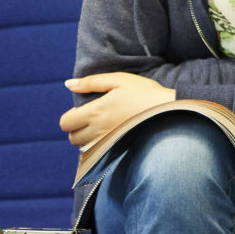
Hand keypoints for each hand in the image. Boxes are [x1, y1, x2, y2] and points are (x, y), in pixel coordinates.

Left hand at [59, 72, 175, 146]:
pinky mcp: (117, 149)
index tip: (83, 110)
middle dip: (77, 128)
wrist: (168, 109)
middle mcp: (98, 130)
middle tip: (92, 118)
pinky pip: (98, 154)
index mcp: (95, 111)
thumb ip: (91, 82)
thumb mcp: (118, 79)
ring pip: (83, 148)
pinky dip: (98, 146)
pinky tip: (112, 135)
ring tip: (103, 126)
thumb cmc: (144, 92)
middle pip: (72, 138)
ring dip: (87, 138)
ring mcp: (108, 142)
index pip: (66, 122)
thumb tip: (68, 83)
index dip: (70, 116)